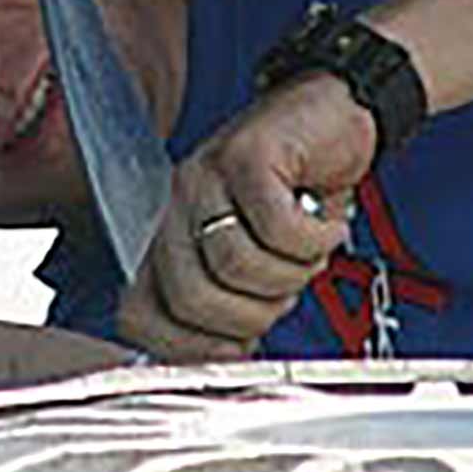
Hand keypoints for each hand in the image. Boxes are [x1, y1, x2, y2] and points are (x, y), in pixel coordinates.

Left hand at [118, 72, 370, 359]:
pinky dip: (315, 239)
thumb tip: (228, 358)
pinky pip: (278, 227)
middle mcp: (175, 208)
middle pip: (192, 299)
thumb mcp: (258, 256)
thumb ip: (233, 302)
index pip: (138, 316)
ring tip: (308, 248)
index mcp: (167, 239)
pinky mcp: (249, 155)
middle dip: (252, 316)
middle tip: (286, 290)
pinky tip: (326, 225)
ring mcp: (206, 177)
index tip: (237, 348)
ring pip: (237, 264)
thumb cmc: (295, 189)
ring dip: (290, 274)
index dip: (188, 348)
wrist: (333, 112)